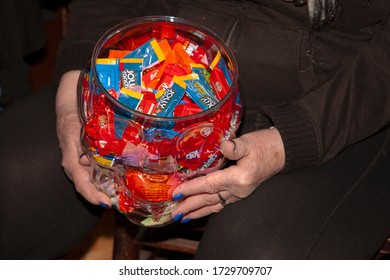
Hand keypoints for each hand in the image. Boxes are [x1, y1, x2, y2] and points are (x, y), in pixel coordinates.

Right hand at [56, 71, 110, 206]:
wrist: (68, 108)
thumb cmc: (72, 119)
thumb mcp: (76, 131)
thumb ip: (82, 146)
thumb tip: (85, 161)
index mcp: (71, 160)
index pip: (81, 184)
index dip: (93, 195)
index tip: (106, 203)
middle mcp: (76, 166)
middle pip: (89, 186)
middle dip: (104, 196)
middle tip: (121, 203)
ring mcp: (81, 164)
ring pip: (94, 181)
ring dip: (107, 189)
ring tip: (123, 196)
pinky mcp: (87, 159)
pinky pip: (97, 172)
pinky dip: (108, 178)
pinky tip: (121, 181)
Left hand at [170, 127, 284, 221]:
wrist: (281, 152)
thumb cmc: (264, 145)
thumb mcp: (249, 142)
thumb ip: (235, 146)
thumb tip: (223, 146)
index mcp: (239, 178)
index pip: (209, 184)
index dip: (192, 188)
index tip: (176, 192)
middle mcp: (238, 190)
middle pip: (209, 199)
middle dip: (190, 206)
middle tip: (174, 213)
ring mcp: (239, 194)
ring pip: (214, 205)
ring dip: (198, 211)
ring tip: (183, 217)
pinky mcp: (240, 193)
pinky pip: (221, 204)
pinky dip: (209, 208)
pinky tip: (201, 211)